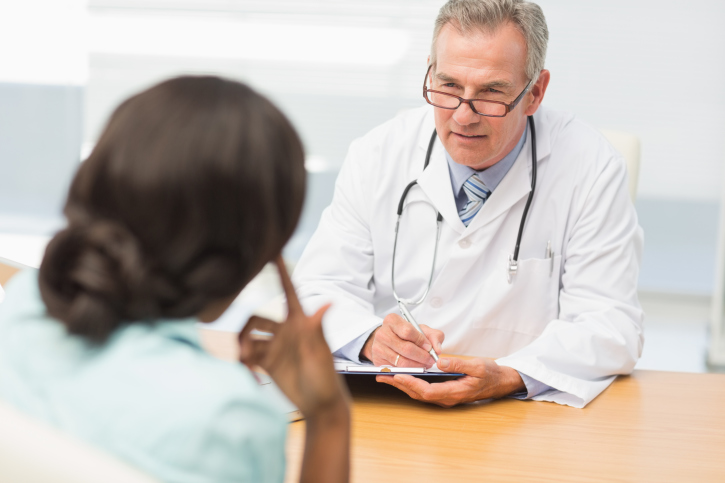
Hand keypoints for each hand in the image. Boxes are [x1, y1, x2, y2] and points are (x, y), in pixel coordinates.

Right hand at [238, 256, 349, 418]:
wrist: (320, 406)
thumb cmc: (326, 378)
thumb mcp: (320, 353)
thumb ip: (316, 328)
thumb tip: (327, 302)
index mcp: (300, 322)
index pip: (288, 291)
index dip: (280, 271)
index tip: (272, 250)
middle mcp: (285, 331)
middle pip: (255, 319)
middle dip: (245, 331)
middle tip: (246, 352)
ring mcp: (276, 346)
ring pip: (248, 336)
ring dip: (243, 347)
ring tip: (246, 364)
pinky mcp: (268, 362)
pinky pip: (247, 354)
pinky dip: (243, 361)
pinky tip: (248, 373)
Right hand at [361, 313, 443, 367]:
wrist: (388, 340)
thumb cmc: (406, 334)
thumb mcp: (421, 329)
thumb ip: (434, 336)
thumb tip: (437, 349)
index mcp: (392, 320)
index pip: (408, 331)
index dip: (421, 341)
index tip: (429, 347)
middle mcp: (382, 333)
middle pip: (405, 348)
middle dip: (422, 356)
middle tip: (430, 360)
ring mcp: (378, 348)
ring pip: (401, 361)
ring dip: (417, 365)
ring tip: (425, 364)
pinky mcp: (377, 361)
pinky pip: (396, 369)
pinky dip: (408, 370)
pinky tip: (415, 367)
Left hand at [376, 357, 524, 407]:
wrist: (499, 382)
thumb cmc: (490, 374)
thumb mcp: (477, 365)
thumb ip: (458, 363)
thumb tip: (439, 361)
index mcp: (454, 392)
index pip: (427, 391)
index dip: (410, 384)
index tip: (397, 376)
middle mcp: (447, 398)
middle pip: (418, 394)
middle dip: (399, 384)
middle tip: (383, 375)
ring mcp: (445, 397)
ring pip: (419, 393)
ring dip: (402, 385)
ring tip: (386, 376)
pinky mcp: (444, 393)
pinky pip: (423, 390)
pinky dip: (410, 384)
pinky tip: (401, 377)